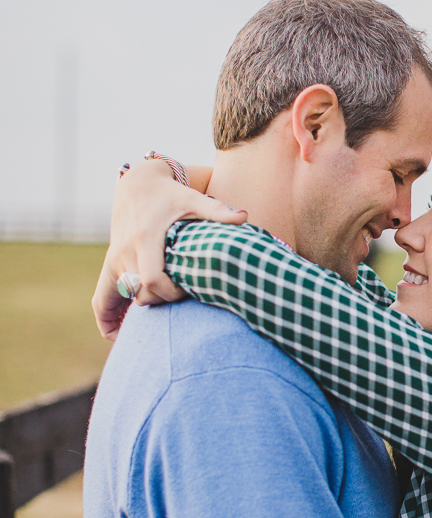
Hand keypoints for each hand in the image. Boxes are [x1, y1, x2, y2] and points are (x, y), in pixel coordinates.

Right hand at [92, 159, 247, 339]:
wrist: (137, 184)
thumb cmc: (170, 194)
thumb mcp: (193, 198)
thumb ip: (217, 209)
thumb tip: (244, 217)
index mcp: (144, 238)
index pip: (153, 279)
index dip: (171, 293)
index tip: (189, 291)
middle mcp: (123, 252)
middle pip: (139, 294)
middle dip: (160, 303)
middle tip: (180, 305)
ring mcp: (113, 260)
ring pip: (116, 300)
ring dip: (133, 316)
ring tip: (152, 331)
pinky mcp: (109, 265)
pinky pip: (100, 302)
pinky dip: (108, 319)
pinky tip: (123, 333)